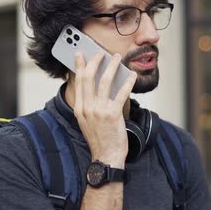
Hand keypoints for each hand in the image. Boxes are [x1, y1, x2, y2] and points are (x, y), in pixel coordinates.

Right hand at [73, 51, 136, 168]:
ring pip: (105, 81)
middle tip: (101, 53)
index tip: (80, 54)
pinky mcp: (113, 114)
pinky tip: (132, 75)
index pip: (78, 82)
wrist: (106, 156)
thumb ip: (89, 104)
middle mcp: (87, 108)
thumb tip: (97, 86)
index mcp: (80, 108)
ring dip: (112, 67)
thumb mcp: (87, 121)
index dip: (80, 66)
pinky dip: (128, 82)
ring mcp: (99, 110)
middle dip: (95, 62)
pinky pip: (121, 93)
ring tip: (118, 58)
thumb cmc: (100, 139)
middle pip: (89, 78)